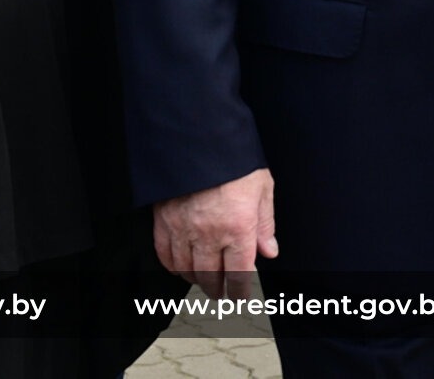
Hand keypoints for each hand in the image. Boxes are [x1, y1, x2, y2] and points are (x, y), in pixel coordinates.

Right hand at [154, 167, 277, 298]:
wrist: (199, 136)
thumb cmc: (234, 158)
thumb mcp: (262, 187)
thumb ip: (265, 223)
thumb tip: (269, 250)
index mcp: (239, 227)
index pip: (240, 274)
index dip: (239, 291)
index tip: (240, 296)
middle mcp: (210, 233)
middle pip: (211, 277)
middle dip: (217, 289)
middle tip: (221, 292)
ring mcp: (184, 229)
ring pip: (186, 269)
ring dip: (196, 279)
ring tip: (203, 279)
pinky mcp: (164, 220)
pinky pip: (165, 254)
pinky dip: (172, 265)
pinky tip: (180, 265)